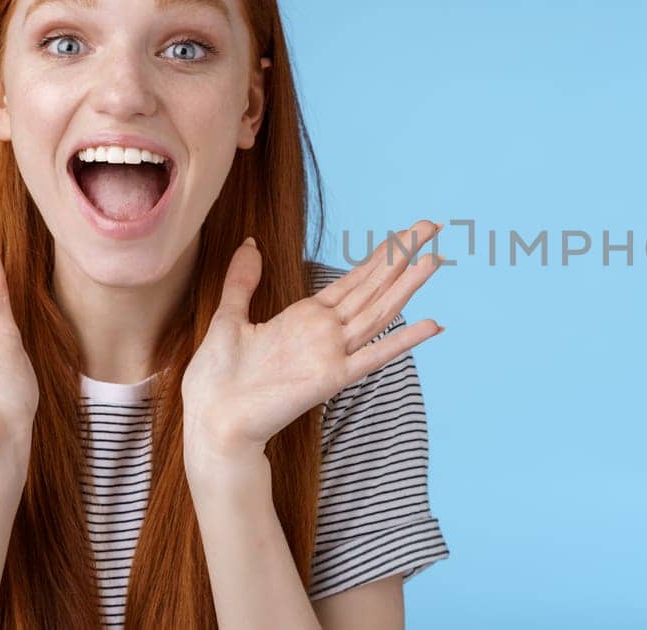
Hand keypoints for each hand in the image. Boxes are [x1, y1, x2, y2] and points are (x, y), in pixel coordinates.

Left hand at [181, 219, 445, 461]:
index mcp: (306, 317)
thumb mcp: (229, 317)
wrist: (212, 421)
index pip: (354, 279)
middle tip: (432, 225)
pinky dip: (403, 341)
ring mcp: (331, 354)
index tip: (406, 232)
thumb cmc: (217, 379)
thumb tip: (251, 244)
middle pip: (373, 286)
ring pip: (378, 312)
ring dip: (407, 285)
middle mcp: (326, 332)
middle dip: (402, 255)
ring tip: (434, 259)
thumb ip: (242, 280)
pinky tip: (432, 324)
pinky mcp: (331, 377)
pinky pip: (372, 356)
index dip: (381, 255)